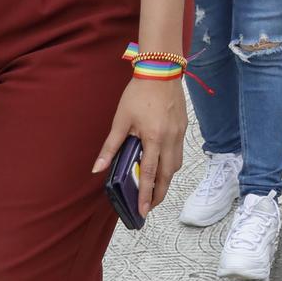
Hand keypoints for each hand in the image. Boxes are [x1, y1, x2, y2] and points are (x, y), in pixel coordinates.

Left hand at [92, 78, 186, 215]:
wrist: (161, 71)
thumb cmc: (139, 94)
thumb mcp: (120, 121)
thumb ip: (111, 147)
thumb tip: (97, 168)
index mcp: (154, 138)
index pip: (149, 173)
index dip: (146, 194)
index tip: (143, 210)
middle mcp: (170, 139)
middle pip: (167, 175)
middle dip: (159, 193)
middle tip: (149, 206)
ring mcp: (179, 133)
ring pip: (176, 165)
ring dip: (166, 180)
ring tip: (155, 189)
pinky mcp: (183, 127)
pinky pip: (179, 152)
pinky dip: (171, 164)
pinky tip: (162, 166)